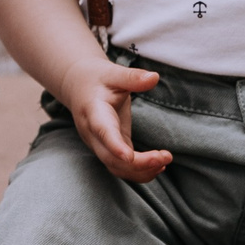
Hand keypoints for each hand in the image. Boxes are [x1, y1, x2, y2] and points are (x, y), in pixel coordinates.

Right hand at [55, 56, 173, 183]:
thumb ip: (133, 77)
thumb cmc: (98, 79)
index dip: (115, 146)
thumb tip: (154, 77)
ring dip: (141, 171)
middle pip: (111, 158)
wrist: (79, 86)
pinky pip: (121, 167)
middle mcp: (93, 134)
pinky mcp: (109, 149)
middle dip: (138, 163)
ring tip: (165, 160)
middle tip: (165, 156)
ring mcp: (99, 144)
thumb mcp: (114, 73)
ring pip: (116, 167)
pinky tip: (158, 164)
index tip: (129, 157)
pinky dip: (139, 171)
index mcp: (93, 112)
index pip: (103, 132)